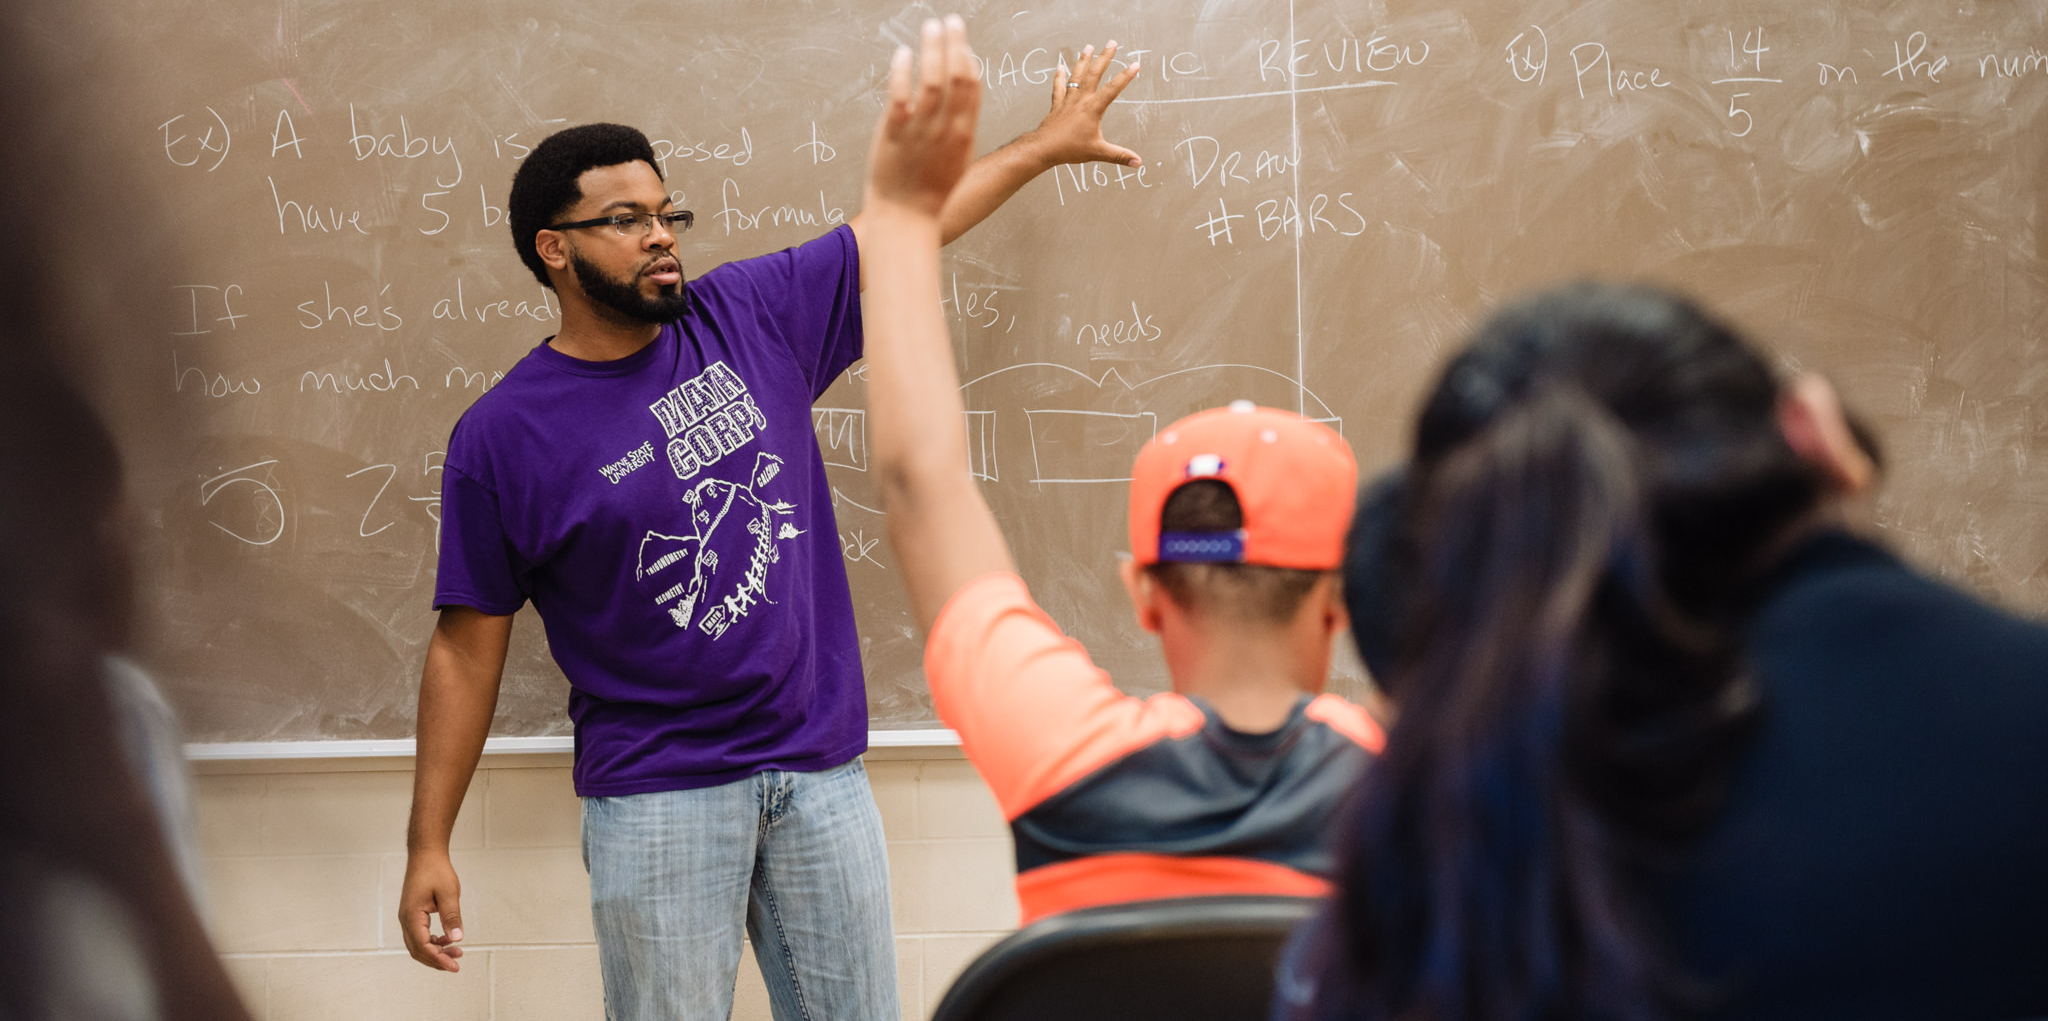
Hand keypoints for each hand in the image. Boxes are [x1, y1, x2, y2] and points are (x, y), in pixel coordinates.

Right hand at [398, 850, 465, 971]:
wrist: (425, 855)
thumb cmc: (435, 870)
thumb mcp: (448, 892)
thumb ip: (452, 916)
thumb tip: (457, 938)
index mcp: (412, 915)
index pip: (423, 945)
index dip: (438, 959)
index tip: (454, 966)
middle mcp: (406, 919)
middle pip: (418, 950)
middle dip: (436, 959)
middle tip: (456, 963)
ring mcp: (408, 917)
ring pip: (418, 944)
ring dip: (435, 951)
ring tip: (456, 952)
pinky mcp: (413, 914)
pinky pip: (420, 935)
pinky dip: (433, 942)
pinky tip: (447, 940)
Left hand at [864, 15, 982, 220]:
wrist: (905, 218)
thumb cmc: (929, 193)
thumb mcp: (956, 160)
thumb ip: (959, 128)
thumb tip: (961, 101)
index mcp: (964, 134)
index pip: (972, 88)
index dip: (968, 59)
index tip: (962, 41)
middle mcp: (945, 129)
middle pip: (956, 77)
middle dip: (955, 44)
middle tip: (952, 20)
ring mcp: (920, 131)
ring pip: (931, 81)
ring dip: (933, 49)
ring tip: (931, 26)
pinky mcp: (893, 134)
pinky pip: (900, 96)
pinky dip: (903, 72)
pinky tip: (903, 53)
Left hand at [1034, 41, 1141, 166]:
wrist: (1044, 148)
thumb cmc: (1069, 149)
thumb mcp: (1098, 152)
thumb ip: (1119, 156)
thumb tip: (1138, 163)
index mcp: (1093, 108)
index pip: (1113, 88)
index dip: (1125, 76)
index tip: (1135, 64)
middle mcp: (1081, 100)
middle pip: (1094, 74)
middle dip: (1104, 57)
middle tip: (1111, 43)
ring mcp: (1068, 101)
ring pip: (1077, 76)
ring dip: (1083, 61)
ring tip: (1088, 47)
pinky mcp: (1057, 105)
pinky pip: (1059, 87)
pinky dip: (1059, 77)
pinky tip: (1060, 67)